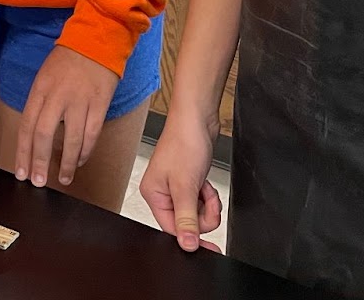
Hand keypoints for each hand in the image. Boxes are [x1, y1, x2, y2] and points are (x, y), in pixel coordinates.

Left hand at [13, 45, 118, 188]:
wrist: (97, 39)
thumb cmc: (68, 59)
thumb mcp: (45, 76)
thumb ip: (39, 103)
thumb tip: (34, 135)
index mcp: (41, 89)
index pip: (27, 125)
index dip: (22, 152)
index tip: (21, 172)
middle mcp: (58, 96)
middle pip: (44, 134)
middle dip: (39, 162)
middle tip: (38, 181)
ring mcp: (80, 100)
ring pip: (71, 139)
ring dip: (65, 163)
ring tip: (63, 178)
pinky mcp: (100, 104)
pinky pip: (91, 133)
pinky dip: (85, 151)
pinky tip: (79, 160)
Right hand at [140, 111, 222, 251]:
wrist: (197, 118)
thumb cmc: (184, 142)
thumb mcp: (186, 186)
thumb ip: (186, 218)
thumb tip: (186, 244)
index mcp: (153, 195)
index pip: (172, 229)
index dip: (192, 236)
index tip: (211, 245)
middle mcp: (162, 193)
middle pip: (186, 223)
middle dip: (202, 214)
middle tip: (207, 199)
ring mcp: (175, 187)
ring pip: (195, 214)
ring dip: (206, 205)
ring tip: (206, 188)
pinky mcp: (187, 182)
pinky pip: (199, 202)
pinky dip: (207, 197)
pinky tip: (206, 184)